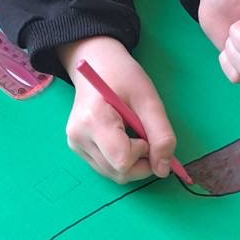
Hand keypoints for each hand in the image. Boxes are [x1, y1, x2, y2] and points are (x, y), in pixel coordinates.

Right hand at [60, 36, 175, 182]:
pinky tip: (123, 139)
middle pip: (119, 173)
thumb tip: (163, 170)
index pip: (122, 161)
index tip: (145, 131)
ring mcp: (75, 145)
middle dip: (141, 162)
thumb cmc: (123, 76)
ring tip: (133, 134)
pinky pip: (106, 168)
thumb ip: (161, 135)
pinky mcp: (78, 148)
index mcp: (93, 121)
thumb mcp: (149, 100)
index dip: (143, 153)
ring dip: (133, 163)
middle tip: (146, 136)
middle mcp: (78, 137)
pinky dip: (122, 161)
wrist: (96, 64)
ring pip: (114, 175)